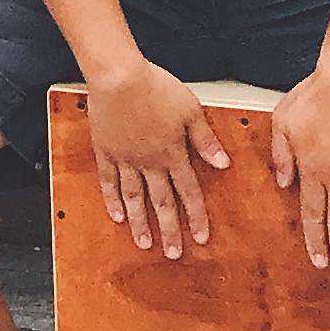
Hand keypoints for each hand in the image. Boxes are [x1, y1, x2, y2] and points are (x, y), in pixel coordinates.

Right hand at [82, 60, 227, 258]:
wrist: (118, 76)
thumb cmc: (155, 87)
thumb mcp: (190, 110)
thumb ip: (206, 140)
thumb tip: (224, 164)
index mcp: (173, 153)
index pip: (189, 192)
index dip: (196, 216)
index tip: (201, 238)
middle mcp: (150, 162)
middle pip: (162, 203)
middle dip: (169, 230)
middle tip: (172, 254)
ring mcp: (125, 158)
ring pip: (135, 198)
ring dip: (140, 223)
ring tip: (144, 243)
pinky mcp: (105, 150)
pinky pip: (108, 180)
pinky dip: (112, 200)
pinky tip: (116, 215)